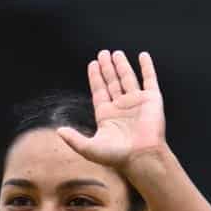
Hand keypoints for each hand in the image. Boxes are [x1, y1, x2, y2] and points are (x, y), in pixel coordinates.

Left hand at [57, 50, 165, 173]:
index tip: (92, 64)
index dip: (95, 77)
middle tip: (102, 53)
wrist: (142, 157)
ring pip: (128, 78)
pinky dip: (146, 67)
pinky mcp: (152, 99)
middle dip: (107, 68)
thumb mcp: (89, 148)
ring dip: (122, 65)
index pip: (99, 91)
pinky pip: (149, 79)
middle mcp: (121, 106)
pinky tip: (142, 55)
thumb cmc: (117, 156)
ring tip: (116, 53)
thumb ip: (73, 139)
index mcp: (106, 115)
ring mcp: (137, 102)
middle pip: (112, 82)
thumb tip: (58, 131)